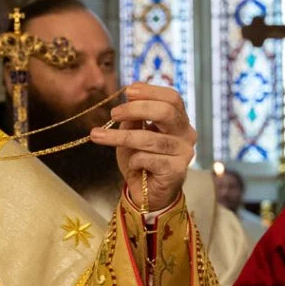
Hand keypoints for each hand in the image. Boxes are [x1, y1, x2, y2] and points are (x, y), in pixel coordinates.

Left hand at [88, 83, 195, 211]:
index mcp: (179, 120)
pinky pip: (148, 159)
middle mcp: (186, 134)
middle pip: (165, 112)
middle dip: (135, 110)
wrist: (147, 194)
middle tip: (113, 114)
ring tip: (98, 136)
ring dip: (120, 137)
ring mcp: (184, 153)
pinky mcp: (177, 170)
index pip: (172, 98)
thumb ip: (134, 118)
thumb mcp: (133, 133)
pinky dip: (134, 160)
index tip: (128, 91)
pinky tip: (133, 165)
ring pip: (150, 138)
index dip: (150, 91)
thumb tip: (129, 100)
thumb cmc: (141, 160)